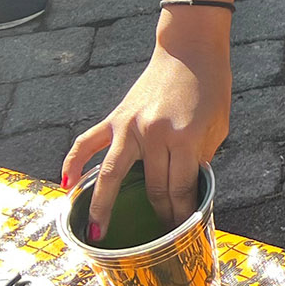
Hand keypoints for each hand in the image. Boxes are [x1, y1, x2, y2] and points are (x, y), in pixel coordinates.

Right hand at [61, 29, 232, 235]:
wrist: (190, 50)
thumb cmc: (211, 87)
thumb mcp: (217, 126)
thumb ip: (200, 158)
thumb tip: (186, 187)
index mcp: (184, 138)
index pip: (180, 187)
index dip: (181, 211)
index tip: (181, 227)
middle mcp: (153, 135)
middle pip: (151, 187)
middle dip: (156, 214)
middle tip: (157, 235)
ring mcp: (130, 126)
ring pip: (110, 175)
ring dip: (102, 206)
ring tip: (96, 231)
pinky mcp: (115, 117)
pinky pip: (88, 143)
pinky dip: (74, 163)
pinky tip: (67, 185)